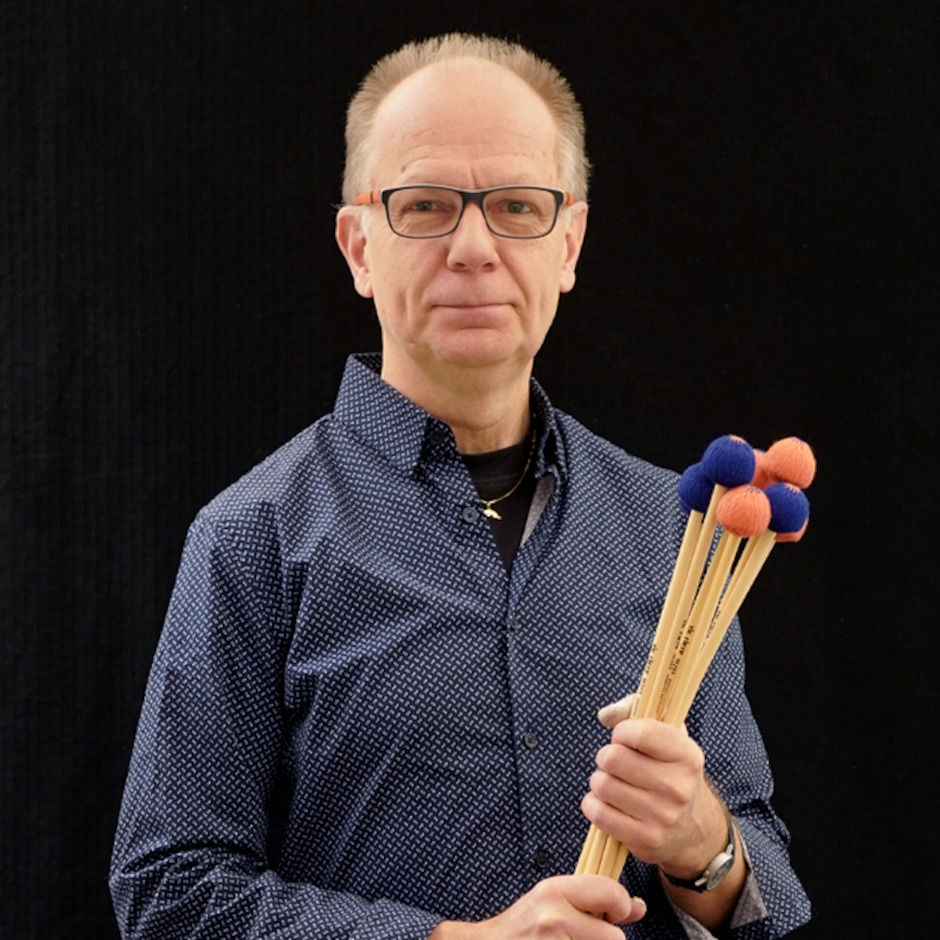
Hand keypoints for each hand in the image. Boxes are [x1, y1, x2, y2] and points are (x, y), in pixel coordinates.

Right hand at [428, 874, 645, 937]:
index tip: (611, 913)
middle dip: (607, 939)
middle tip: (588, 935)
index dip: (621, 905)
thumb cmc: (523, 927)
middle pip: (615, 937)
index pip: (611, 891)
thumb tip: (639, 907)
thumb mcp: (554, 902)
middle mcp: (554, 915)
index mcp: (555, 889)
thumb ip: (594, 901)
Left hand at [581, 715, 726, 875]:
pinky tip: (606, 803)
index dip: (622, 732)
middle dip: (606, 757)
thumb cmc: (670, 773)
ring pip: (601, 785)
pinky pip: (598, 813)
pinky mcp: (645, 840)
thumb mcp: (667, 737)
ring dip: (600, 781)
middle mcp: (678, 787)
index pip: (641, 732)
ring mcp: (663, 816)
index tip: (624, 739)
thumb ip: (635, 710)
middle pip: (612, 758)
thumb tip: (605, 715)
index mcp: (687, 756)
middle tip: (615, 763)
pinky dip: (593, 804)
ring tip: (613, 784)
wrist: (694, 830)